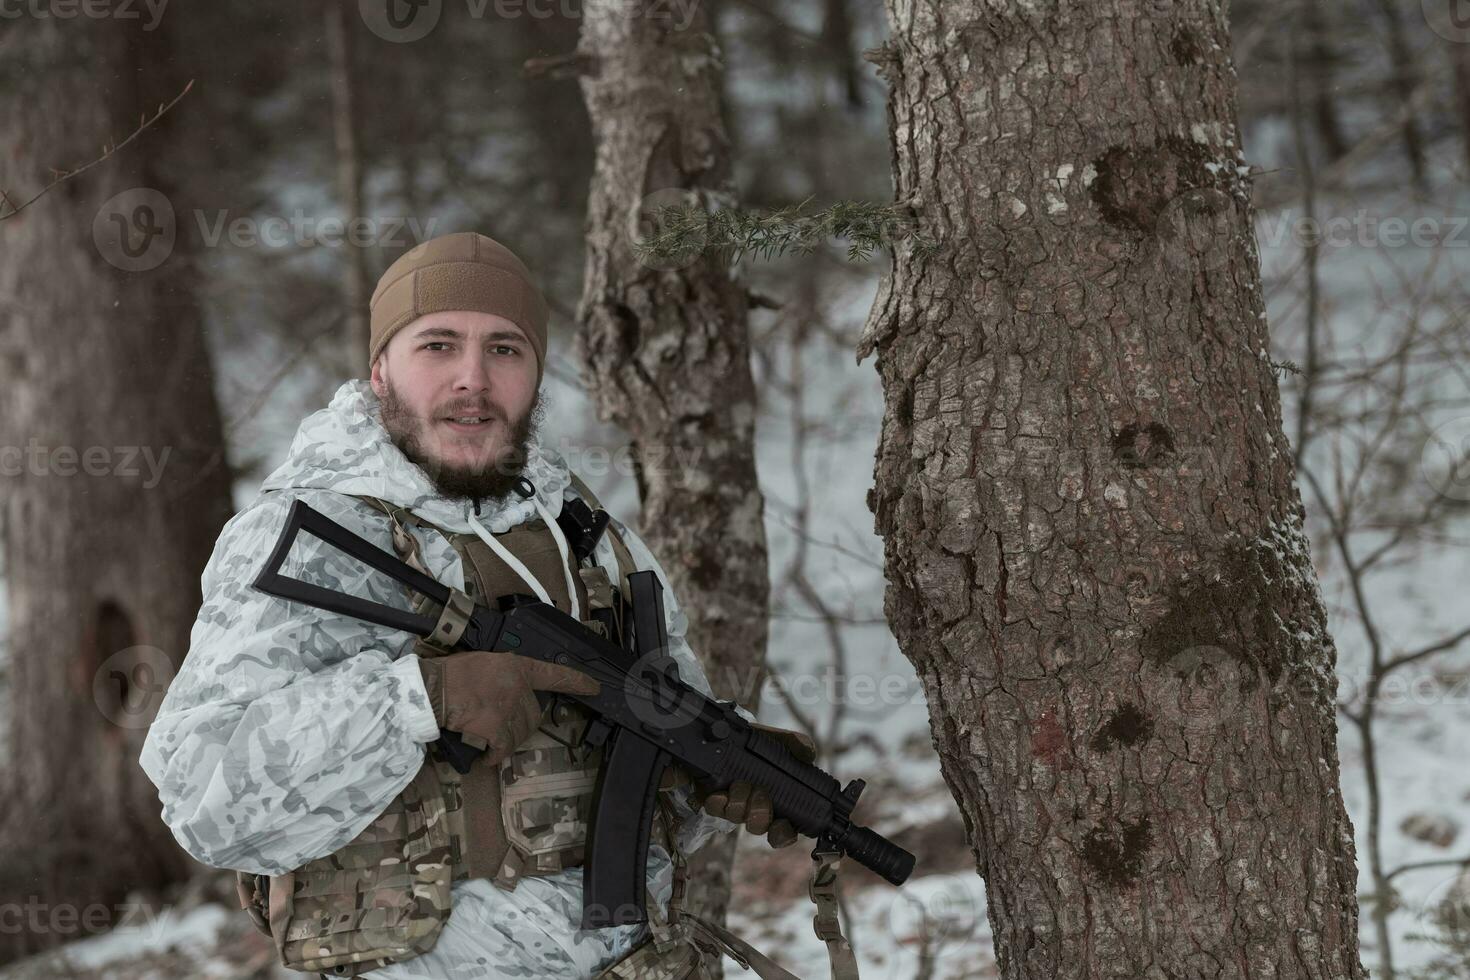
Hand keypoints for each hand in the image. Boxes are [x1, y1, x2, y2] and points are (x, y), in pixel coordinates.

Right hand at [418, 650, 600, 765]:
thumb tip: (508, 690)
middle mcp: (518, 686)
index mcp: (517, 667)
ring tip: (491, 743)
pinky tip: (486, 757)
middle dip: (522, 725)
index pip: (554, 673)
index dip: (576, 681)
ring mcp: (509, 707)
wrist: (431, 689)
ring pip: (521, 732)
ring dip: (508, 741)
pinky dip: (495, 756)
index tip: (594, 687)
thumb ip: (503, 675)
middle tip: (503, 728)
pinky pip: (503, 748)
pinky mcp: (496, 727)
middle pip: (535, 714)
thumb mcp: (483, 662)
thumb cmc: (450, 674)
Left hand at [687, 723, 818, 848]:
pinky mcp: (714, 799)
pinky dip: (719, 802)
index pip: (783, 832)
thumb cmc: (760, 742)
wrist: (729, 733)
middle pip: (759, 827)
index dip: (783, 834)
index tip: (781, 823)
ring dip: (741, 802)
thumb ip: (797, 744)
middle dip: (760, 812)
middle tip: (760, 792)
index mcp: (777, 802)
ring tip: (740, 783)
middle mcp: (755, 809)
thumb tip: (808, 754)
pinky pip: (715, 809)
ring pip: (738, 818)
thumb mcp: (780, 740)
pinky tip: (722, 793)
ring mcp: (734, 806)